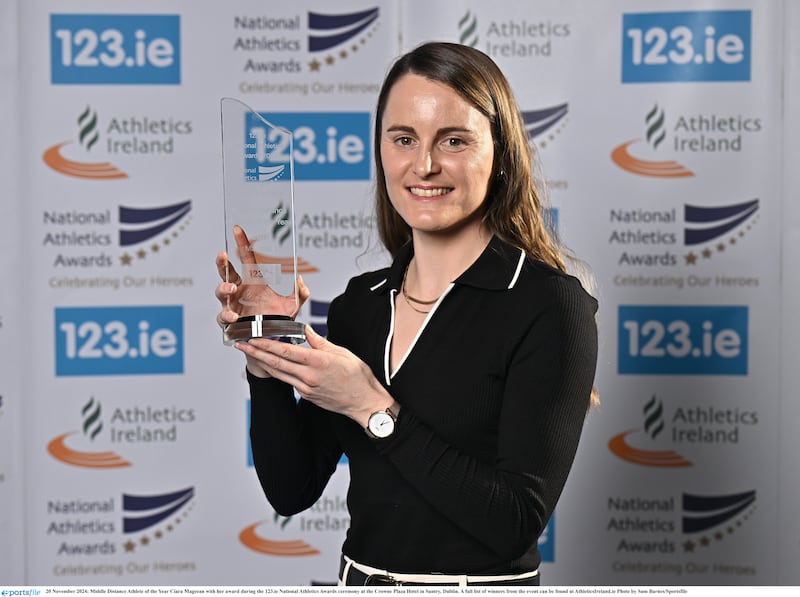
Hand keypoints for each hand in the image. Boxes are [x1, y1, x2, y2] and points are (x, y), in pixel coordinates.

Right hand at [215, 225, 309, 326]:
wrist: (272, 341)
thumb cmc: (279, 319)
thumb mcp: (293, 304)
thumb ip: (300, 292)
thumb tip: (300, 281)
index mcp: (254, 281)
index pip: (247, 258)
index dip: (242, 244)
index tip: (238, 230)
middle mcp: (241, 290)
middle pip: (226, 272)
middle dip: (222, 263)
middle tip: (223, 255)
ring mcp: (234, 304)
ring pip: (221, 292)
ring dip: (224, 287)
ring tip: (232, 288)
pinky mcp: (230, 321)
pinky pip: (223, 316)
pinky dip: (226, 315)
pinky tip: (234, 316)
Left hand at [235, 325, 396, 426]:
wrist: (365, 402)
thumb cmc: (358, 376)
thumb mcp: (342, 353)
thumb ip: (320, 342)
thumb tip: (306, 330)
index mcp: (318, 362)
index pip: (285, 351)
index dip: (266, 344)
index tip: (253, 338)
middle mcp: (309, 376)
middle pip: (276, 363)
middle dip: (256, 353)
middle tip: (240, 345)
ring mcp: (307, 388)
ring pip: (279, 373)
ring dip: (263, 363)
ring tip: (250, 353)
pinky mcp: (308, 395)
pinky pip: (288, 381)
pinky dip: (277, 371)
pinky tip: (271, 365)